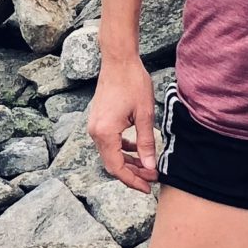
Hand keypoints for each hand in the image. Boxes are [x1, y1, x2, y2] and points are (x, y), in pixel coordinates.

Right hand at [87, 55, 160, 193]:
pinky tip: (136, 148)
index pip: (117, 167)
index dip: (132, 180)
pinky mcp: (98, 120)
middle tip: (152, 178)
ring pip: (110, 154)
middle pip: (112, 164)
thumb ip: (146, 143)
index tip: (147, 187)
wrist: (118, 60)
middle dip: (132, 173)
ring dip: (128, 162)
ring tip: (147, 166)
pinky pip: (109, 142)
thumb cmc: (132, 82)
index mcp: (105, 133)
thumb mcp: (145, 115)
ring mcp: (95, 126)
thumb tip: (150, 166)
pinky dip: (122, 149)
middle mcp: (95, 132)